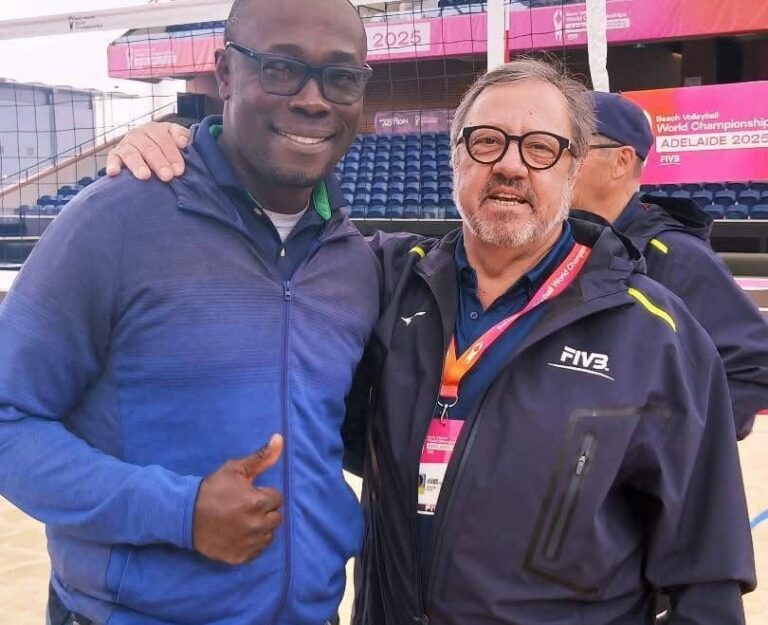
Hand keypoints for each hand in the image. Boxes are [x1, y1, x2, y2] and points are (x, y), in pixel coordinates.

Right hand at [106, 121, 189, 181]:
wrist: (150, 156)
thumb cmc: (168, 152)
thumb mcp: (177, 141)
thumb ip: (183, 138)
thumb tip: (184, 142)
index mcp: (157, 129)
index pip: (164, 138)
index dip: (172, 154)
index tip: (179, 170)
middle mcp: (140, 134)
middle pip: (149, 147)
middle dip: (159, 162)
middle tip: (167, 176)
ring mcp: (126, 143)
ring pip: (131, 152)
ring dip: (138, 164)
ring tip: (145, 176)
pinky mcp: (115, 154)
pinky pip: (112, 158)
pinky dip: (112, 165)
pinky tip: (114, 172)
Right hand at [192, 434, 284, 564]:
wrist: (185, 514)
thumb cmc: (212, 489)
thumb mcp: (235, 469)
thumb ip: (261, 457)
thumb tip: (280, 438)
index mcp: (258, 502)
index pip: (277, 498)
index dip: (264, 494)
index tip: (249, 494)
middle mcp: (257, 525)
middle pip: (276, 518)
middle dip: (265, 511)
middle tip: (246, 507)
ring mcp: (249, 544)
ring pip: (269, 535)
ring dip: (261, 527)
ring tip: (243, 520)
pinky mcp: (240, 557)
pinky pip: (257, 550)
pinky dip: (252, 543)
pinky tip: (239, 534)